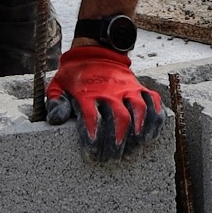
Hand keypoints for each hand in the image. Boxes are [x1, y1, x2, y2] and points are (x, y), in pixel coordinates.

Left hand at [45, 46, 164, 161]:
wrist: (96, 53)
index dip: (92, 134)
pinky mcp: (139, 87)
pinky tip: (151, 135)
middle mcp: (110, 91)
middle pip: (119, 117)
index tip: (91, 151)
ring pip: (139, 109)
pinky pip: (153, 101)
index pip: (92, 115)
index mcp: (88, 93)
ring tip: (134, 149)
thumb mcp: (58, 86)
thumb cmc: (75, 76)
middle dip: (117, 141)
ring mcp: (128, 89)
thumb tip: (56, 120)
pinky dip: (155, 117)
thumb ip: (56, 103)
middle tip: (111, 159)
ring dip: (139, 131)